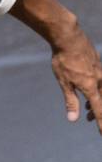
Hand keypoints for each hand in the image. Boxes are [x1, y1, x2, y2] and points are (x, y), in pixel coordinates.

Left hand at [49, 18, 101, 133]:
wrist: (69, 38)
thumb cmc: (64, 61)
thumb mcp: (64, 83)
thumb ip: (71, 102)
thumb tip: (73, 119)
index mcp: (91, 87)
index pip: (99, 111)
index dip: (101, 124)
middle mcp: (99, 80)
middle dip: (98, 112)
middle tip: (89, 119)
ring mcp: (100, 72)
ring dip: (97, 101)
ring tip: (88, 107)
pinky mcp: (99, 65)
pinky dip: (97, 90)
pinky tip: (89, 89)